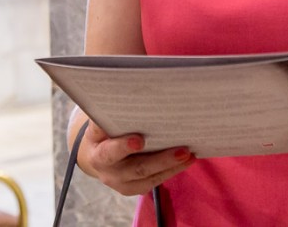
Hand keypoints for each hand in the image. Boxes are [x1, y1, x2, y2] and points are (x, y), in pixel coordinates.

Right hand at [77, 121, 194, 195]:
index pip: (110, 152)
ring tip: (190, 154)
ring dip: (172, 166)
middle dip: (162, 160)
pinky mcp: (137, 188)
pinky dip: (172, 170)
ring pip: (151, 177)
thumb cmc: (101, 136)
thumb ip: (106, 118)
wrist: (97, 159)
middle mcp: (111, 174)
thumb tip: (122, 98)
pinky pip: (156, 181)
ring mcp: (124, 184)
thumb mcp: (98, 126)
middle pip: (138, 168)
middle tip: (183, 150)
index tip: (139, 140)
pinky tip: (187, 160)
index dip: (124, 147)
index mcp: (98, 156)